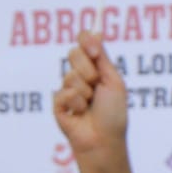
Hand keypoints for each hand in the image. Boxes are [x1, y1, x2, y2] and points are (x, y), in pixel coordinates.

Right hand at [52, 31, 128, 167]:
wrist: (105, 141)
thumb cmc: (113, 114)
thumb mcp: (113, 81)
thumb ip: (102, 58)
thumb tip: (96, 32)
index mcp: (95, 68)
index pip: (84, 42)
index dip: (86, 42)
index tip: (95, 52)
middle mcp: (80, 76)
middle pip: (73, 53)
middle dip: (87, 69)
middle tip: (96, 86)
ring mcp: (68, 90)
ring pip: (69, 75)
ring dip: (84, 92)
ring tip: (90, 106)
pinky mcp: (58, 105)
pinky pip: (62, 93)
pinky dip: (75, 103)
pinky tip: (80, 114)